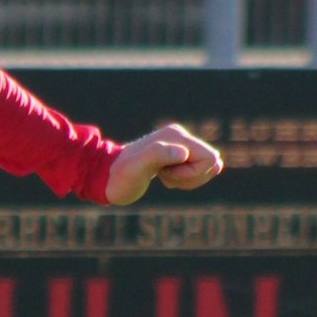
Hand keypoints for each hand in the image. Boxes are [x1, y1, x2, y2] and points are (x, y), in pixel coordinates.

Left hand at [103, 122, 224, 206]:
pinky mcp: (176, 156)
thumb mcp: (136, 167)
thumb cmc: (120, 176)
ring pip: (206, 167)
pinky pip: (197, 170)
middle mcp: (179, 137)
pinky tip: (163, 176)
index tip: (166, 174)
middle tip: (164, 176)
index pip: (209, 158)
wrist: (105, 177)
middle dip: (191, 177)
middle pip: (211, 162)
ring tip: (162, 176)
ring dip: (187, 179)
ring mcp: (178, 145)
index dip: (193, 174)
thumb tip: (182, 153)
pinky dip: (183, 180)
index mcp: (176, 136)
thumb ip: (158, 155)